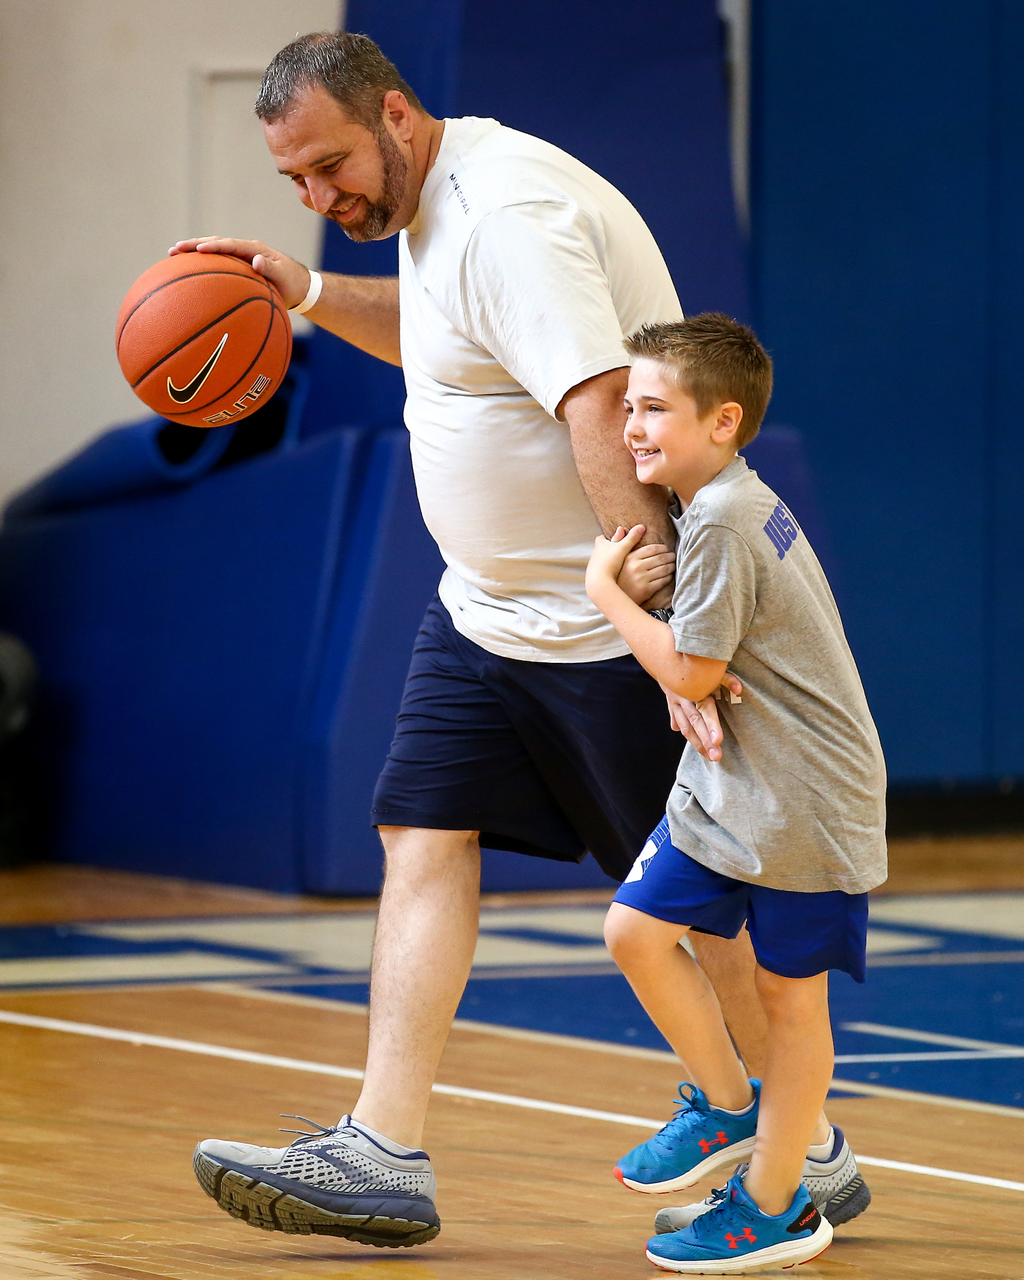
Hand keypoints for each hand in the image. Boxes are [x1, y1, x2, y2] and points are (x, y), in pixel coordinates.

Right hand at [168, 236, 311, 308]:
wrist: (300, 288)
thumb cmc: (292, 284)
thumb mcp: (285, 278)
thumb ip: (271, 269)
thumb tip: (255, 260)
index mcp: (255, 249)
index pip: (230, 244)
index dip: (214, 246)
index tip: (199, 250)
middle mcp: (245, 249)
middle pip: (216, 242)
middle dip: (194, 245)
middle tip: (174, 249)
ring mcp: (240, 256)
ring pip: (214, 250)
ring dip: (194, 252)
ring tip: (172, 255)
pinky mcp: (238, 265)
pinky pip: (217, 263)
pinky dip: (202, 264)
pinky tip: (187, 271)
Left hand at [585, 524, 645, 602]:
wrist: (599, 582)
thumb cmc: (609, 563)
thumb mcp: (623, 548)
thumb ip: (631, 538)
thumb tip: (641, 526)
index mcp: (600, 545)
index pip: (602, 538)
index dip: (607, 537)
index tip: (613, 540)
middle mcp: (595, 554)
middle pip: (601, 548)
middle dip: (608, 549)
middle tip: (616, 550)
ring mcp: (593, 565)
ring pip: (601, 560)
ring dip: (608, 560)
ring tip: (617, 563)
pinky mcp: (595, 575)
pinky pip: (602, 570)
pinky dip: (607, 570)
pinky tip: (614, 574)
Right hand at [617, 542, 674, 604]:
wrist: (613, 597)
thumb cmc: (615, 576)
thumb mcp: (615, 558)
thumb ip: (618, 541)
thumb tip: (621, 528)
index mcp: (630, 557)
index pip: (652, 549)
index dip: (662, 548)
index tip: (666, 549)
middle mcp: (636, 567)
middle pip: (660, 558)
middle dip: (670, 556)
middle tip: (673, 556)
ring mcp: (642, 579)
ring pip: (664, 569)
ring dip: (671, 566)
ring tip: (673, 565)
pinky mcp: (646, 590)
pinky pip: (663, 581)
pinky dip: (668, 577)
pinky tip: (669, 576)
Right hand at [661, 672, 742, 761]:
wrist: (664, 656)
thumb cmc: (694, 663)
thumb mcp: (710, 668)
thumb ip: (726, 679)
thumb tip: (739, 689)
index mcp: (694, 690)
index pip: (704, 711)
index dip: (711, 726)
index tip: (718, 740)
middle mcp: (683, 699)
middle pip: (695, 724)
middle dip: (705, 741)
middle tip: (717, 756)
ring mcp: (675, 704)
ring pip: (685, 728)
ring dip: (697, 743)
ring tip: (710, 757)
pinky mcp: (671, 706)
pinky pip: (678, 723)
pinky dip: (687, 734)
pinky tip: (696, 745)